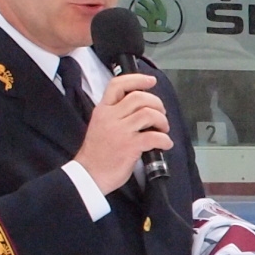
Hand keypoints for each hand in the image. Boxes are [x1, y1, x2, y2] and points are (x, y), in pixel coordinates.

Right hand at [74, 71, 171, 193]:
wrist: (89, 175)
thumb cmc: (98, 153)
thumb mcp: (101, 125)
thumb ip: (116, 114)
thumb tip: (141, 107)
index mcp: (103, 110)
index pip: (118, 85)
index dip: (137, 79)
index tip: (151, 81)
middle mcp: (111, 117)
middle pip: (139, 97)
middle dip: (157, 103)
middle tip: (161, 114)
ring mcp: (120, 131)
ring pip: (149, 114)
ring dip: (162, 121)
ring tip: (162, 129)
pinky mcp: (130, 146)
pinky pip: (155, 137)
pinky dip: (165, 140)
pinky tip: (165, 144)